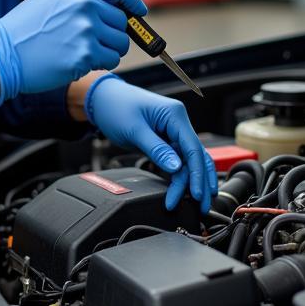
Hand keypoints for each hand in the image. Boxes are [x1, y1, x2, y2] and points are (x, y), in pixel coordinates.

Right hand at [0, 0, 146, 100]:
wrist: (1, 54)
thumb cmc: (22, 31)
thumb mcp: (51, 0)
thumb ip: (80, 1)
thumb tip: (111, 12)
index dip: (133, 3)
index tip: (140, 13)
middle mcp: (84, 4)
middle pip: (121, 22)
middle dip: (113, 35)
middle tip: (94, 44)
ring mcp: (86, 29)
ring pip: (120, 43)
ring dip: (108, 51)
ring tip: (82, 53)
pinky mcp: (86, 54)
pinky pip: (111, 60)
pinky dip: (101, 64)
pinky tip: (77, 62)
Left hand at [85, 74, 217, 213]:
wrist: (102, 99)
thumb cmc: (116, 107)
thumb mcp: (135, 130)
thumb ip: (157, 149)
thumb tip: (176, 168)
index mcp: (175, 115)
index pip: (193, 148)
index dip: (197, 173)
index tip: (196, 193)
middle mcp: (178, 123)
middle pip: (196, 156)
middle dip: (201, 182)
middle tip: (202, 206)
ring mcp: (172, 132)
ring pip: (189, 161)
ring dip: (192, 181)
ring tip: (197, 204)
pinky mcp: (165, 141)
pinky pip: (177, 161)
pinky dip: (181, 176)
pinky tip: (184, 190)